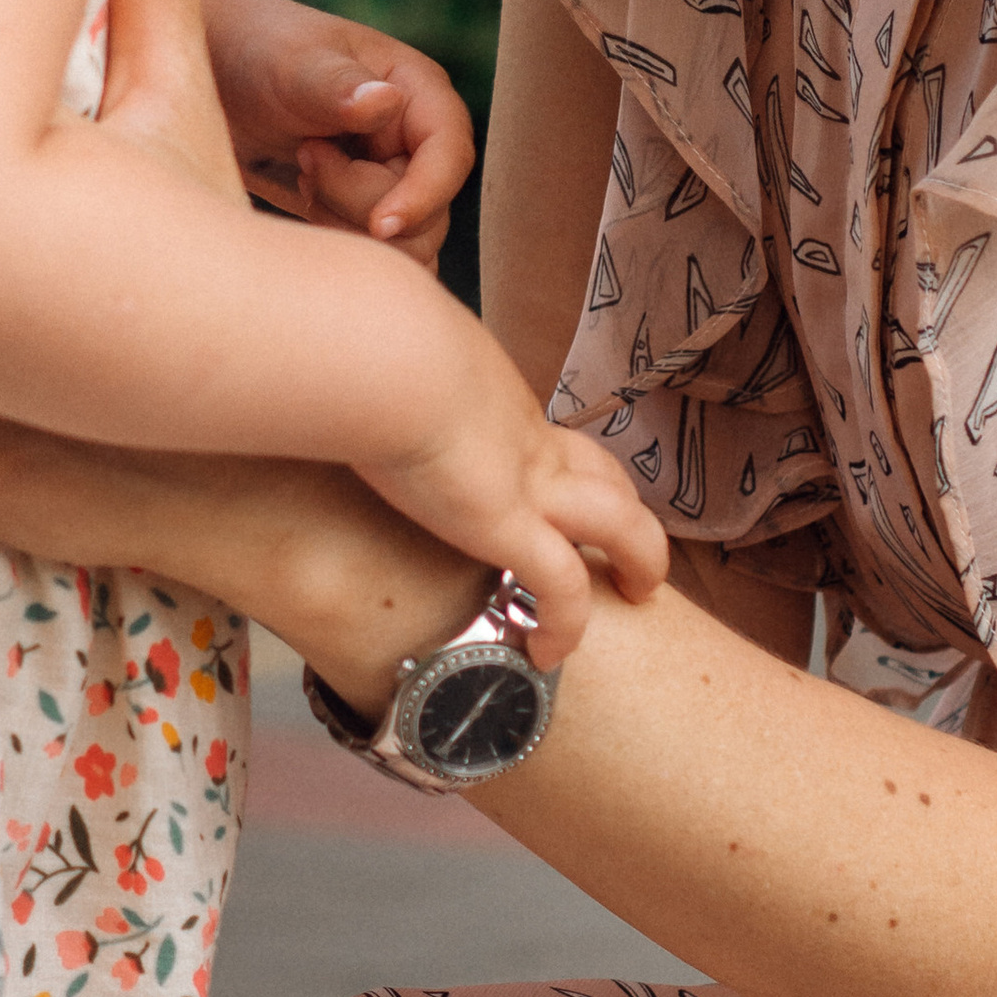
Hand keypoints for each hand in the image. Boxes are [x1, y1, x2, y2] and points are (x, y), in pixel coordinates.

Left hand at [203, 0, 473, 262]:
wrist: (210, 82)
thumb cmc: (256, 53)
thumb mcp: (291, 64)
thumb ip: (335, 85)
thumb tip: (384, 101)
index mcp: (417, 93)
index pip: (451, 156)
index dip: (425, 195)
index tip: (379, 224)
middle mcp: (415, 142)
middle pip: (428, 215)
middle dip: (360, 205)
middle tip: (307, 157)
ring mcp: (392, 181)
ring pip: (404, 246)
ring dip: (346, 225)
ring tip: (305, 174)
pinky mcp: (363, 214)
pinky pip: (376, 259)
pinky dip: (338, 245)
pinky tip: (304, 201)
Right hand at [354, 316, 671, 663]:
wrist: (387, 355)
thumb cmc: (376, 343)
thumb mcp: (388, 355)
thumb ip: (386, 375)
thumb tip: (354, 369)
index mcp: (498, 403)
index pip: (544, 436)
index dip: (558, 466)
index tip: (542, 492)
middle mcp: (528, 441)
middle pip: (603, 472)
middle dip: (622, 507)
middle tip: (619, 544)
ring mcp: (529, 482)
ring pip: (622, 522)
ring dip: (641, 557)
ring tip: (637, 591)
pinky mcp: (510, 525)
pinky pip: (563, 588)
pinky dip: (566, 625)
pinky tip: (548, 654)